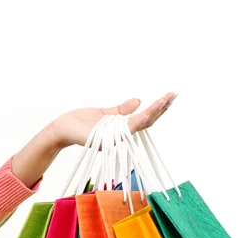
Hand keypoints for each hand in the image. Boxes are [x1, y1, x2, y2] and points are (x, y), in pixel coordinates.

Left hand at [49, 92, 177, 149]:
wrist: (62, 128)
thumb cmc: (82, 122)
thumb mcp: (105, 113)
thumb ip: (121, 110)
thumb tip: (139, 101)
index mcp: (121, 129)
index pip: (144, 120)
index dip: (158, 109)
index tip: (170, 96)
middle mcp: (120, 137)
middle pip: (146, 123)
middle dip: (160, 109)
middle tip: (173, 96)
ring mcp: (114, 140)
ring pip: (138, 125)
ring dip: (153, 112)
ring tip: (165, 100)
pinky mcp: (105, 141)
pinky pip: (123, 130)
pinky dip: (136, 120)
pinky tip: (145, 111)